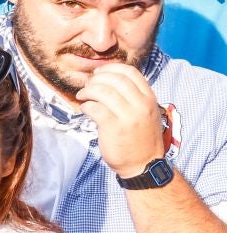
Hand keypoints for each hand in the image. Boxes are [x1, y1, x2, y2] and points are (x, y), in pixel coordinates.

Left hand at [79, 63, 167, 178]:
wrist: (144, 164)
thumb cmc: (139, 137)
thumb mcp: (144, 113)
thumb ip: (132, 97)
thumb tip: (106, 80)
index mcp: (149, 98)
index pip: (130, 72)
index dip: (110, 68)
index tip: (98, 73)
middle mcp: (141, 105)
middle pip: (115, 79)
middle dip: (96, 79)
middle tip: (87, 86)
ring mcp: (128, 116)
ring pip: (103, 92)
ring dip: (88, 91)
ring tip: (82, 96)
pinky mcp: (114, 127)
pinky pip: (95, 108)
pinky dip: (86, 106)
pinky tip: (85, 109)